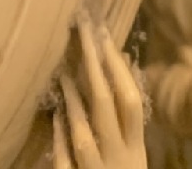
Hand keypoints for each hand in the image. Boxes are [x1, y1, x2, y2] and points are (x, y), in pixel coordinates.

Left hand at [53, 17, 146, 168]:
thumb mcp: (132, 154)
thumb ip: (126, 120)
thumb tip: (120, 68)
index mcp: (137, 150)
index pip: (131, 101)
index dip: (118, 68)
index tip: (103, 37)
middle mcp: (121, 160)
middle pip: (107, 107)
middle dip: (94, 68)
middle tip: (82, 35)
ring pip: (84, 133)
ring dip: (73, 100)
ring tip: (63, 74)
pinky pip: (66, 161)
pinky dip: (59, 136)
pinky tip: (54, 114)